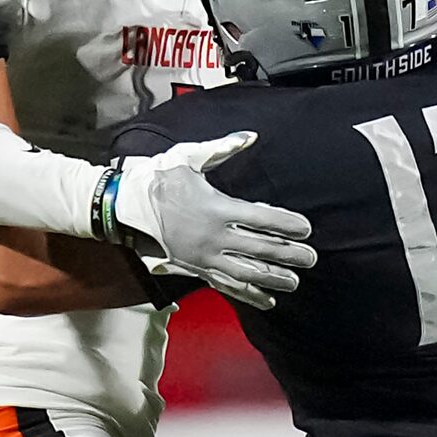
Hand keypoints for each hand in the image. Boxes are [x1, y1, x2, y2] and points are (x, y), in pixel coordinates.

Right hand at [112, 132, 315, 310]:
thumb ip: (223, 148)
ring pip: (247, 272)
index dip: (286, 224)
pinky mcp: (197, 268)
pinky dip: (247, 294)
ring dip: (272, 278)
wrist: (125, 207)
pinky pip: (226, 285)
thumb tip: (252, 136)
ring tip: (294, 283)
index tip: (306, 229)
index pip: (262, 218)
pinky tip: (266, 300)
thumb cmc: (158, 178)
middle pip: (261, 249)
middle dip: (289, 255)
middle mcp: (215, 237)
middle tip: (311, 259)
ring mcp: (206, 256)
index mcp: (218, 208)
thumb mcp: (188, 157)